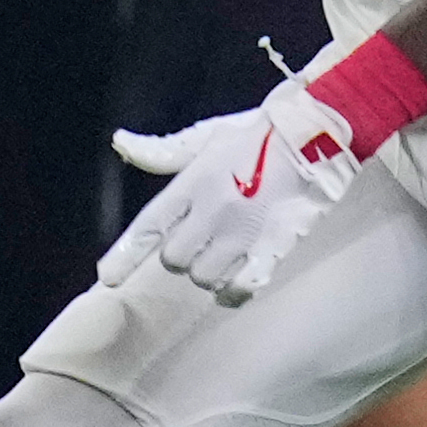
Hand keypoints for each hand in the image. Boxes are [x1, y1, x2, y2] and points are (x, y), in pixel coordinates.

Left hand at [106, 67, 369, 304]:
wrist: (316, 137)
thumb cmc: (259, 134)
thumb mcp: (207, 136)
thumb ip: (163, 150)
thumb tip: (122, 143)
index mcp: (194, 182)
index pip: (148, 227)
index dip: (124, 256)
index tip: (109, 277)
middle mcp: (214, 211)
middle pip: (174, 259)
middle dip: (178, 254)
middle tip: (196, 240)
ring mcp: (244, 234)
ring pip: (204, 276)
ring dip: (205, 272)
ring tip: (218, 256)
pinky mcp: (274, 248)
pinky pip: (242, 287)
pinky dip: (232, 292)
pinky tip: (232, 286)